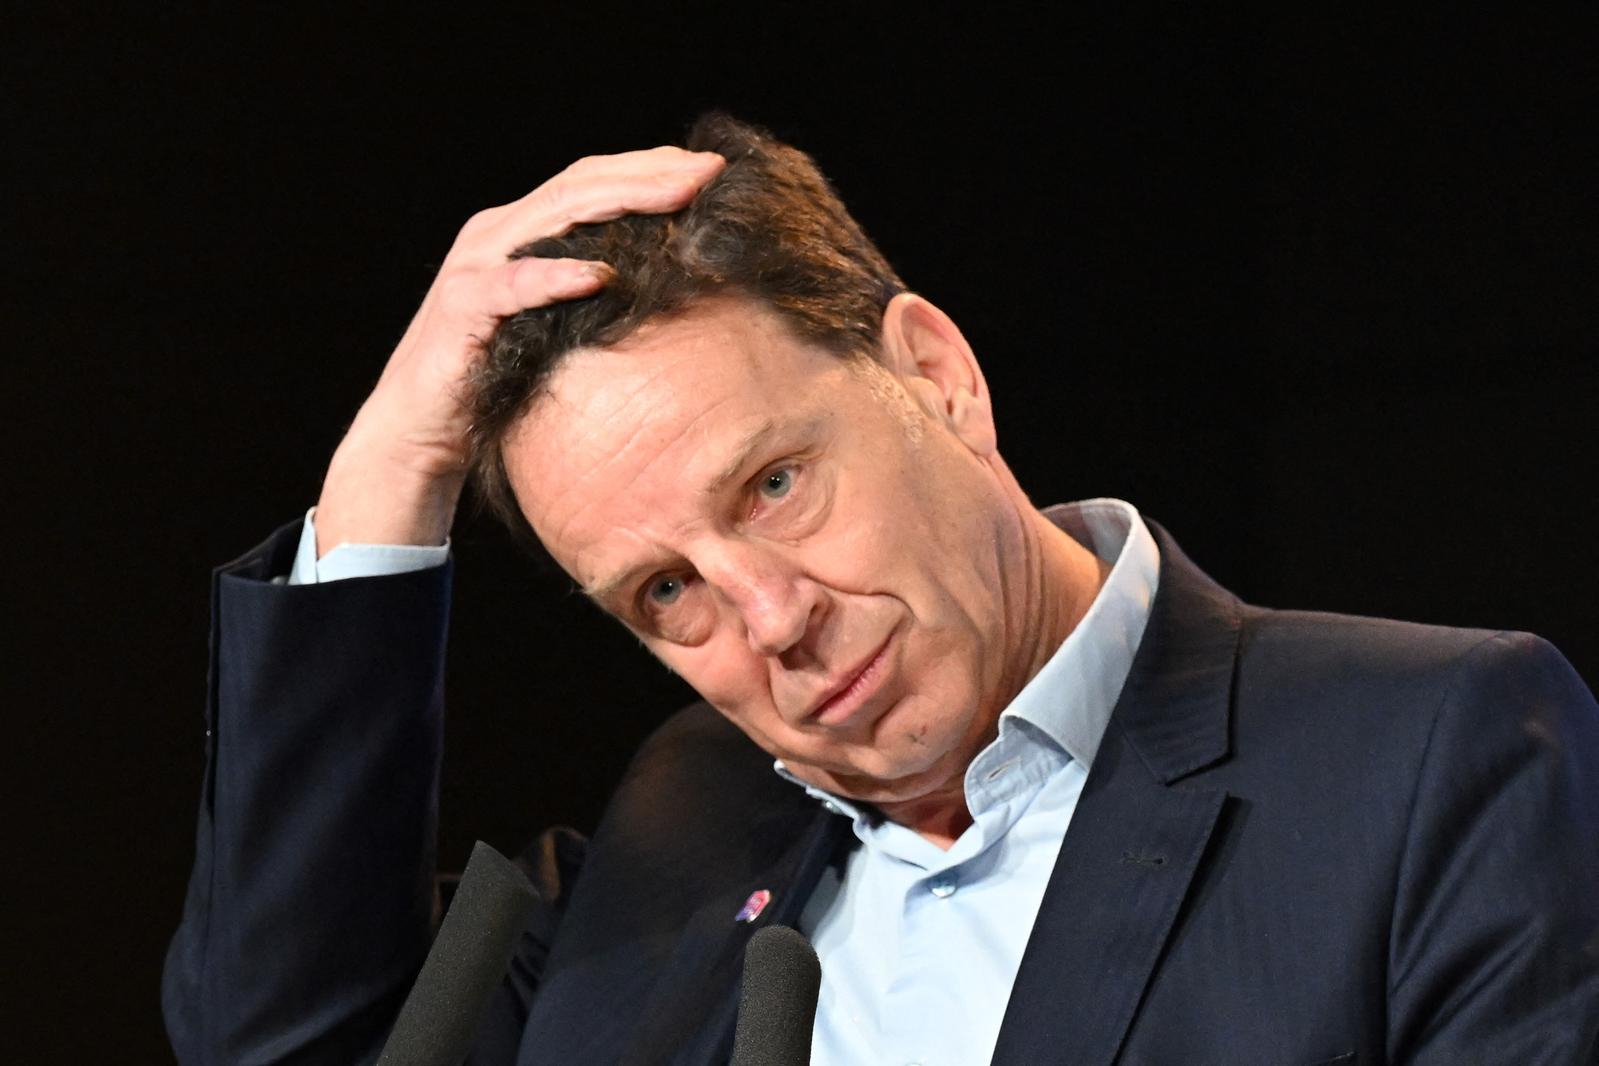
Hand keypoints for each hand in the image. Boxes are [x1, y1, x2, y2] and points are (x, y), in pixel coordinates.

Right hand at [314, 146, 725, 553]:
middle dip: (648, 174)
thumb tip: (667, 291)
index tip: (709, 170)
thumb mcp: (552, 326)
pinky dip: (555, 276)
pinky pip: (513, 286)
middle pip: (580, 186)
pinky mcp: (461, 309)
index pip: (591, 182)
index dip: (648, 169)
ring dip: (619, 202)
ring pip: (554, 217)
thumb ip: (590, 297)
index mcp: (520, 233)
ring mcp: (476, 267)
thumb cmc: (493, 380)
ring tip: (675, 196)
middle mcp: (496, 235)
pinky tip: (599, 273)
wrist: (417, 430)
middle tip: (708, 171)